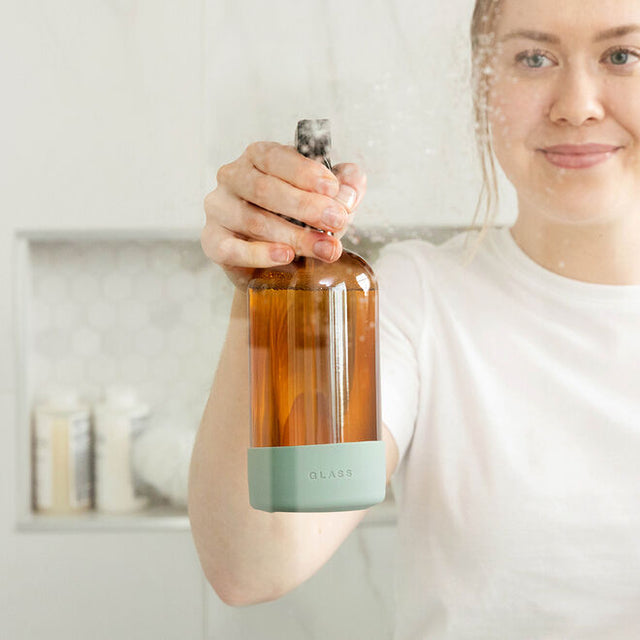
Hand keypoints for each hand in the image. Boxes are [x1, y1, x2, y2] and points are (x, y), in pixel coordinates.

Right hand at [201, 141, 366, 286]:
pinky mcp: (213, 241)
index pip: (276, 157)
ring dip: (294, 235)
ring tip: (325, 248)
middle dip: (306, 207)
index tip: (333, 190)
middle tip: (337, 222)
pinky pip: (232, 249)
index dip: (305, 173)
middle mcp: (232, 177)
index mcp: (258, 157)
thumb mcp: (328, 197)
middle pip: (265, 189)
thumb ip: (345, 186)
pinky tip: (286, 256)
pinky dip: (261, 254)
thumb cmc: (299, 219)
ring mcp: (219, 209)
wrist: (273, 262)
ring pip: (254, 220)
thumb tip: (351, 190)